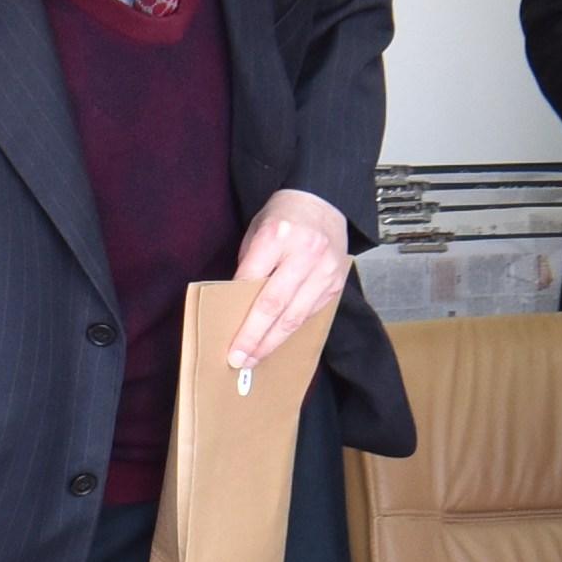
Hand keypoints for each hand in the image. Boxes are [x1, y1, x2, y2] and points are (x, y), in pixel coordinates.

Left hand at [224, 188, 354, 370]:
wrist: (324, 202)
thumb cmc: (283, 216)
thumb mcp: (257, 230)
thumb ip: (250, 265)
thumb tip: (238, 306)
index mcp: (278, 235)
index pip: (252, 280)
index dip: (238, 311)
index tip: (226, 335)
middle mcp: (305, 253)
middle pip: (275, 305)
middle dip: (255, 336)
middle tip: (238, 359)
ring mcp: (325, 270)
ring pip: (295, 316)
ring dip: (273, 341)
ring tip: (255, 359)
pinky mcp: (335, 284)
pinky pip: (310, 313)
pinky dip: (291, 329)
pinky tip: (277, 340)